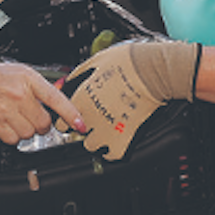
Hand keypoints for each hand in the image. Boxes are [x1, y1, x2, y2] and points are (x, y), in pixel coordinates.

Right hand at [0, 58, 83, 144]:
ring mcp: (6, 111)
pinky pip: (13, 140)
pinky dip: (13, 136)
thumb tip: (58, 100)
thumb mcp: (19, 72)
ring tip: (17, 118)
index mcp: (27, 79)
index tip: (80, 125)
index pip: (56, 99)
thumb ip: (39, 87)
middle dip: (42, 124)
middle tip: (33, 116)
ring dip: (27, 130)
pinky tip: (7, 123)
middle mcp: (18, 95)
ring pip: (29, 134)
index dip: (71, 114)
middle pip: (43, 124)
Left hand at [62, 40, 200, 160]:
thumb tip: (70, 82)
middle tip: (97, 119)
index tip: (78, 115)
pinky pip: (111, 154)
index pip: (61, 121)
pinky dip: (114, 148)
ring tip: (108, 128)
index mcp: (80, 99)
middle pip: (77, 134)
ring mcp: (106, 131)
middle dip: (84, 128)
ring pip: (92, 146)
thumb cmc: (129, 62)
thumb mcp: (96, 60)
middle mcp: (90, 118)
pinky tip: (119, 137)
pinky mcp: (123, 140)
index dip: (69, 118)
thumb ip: (79, 75)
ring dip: (98, 139)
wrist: (154, 72)